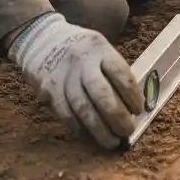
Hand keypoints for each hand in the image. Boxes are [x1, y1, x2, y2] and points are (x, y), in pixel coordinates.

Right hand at [8, 12, 143, 148]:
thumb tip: (131, 106)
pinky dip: (80, 128)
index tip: (139, 110)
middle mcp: (82, 62)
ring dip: (99, 129)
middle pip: (102, 94)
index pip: (120, 73)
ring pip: (83, 108)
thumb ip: (113, 72)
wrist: (41, 38)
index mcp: (100, 48)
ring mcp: (64, 76)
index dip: (132, 95)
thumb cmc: (80, 49)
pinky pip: (66, 114)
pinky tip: (89, 136)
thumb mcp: (100, 49)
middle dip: (118, 117)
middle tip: (128, 131)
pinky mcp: (49, 90)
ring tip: (111, 141)